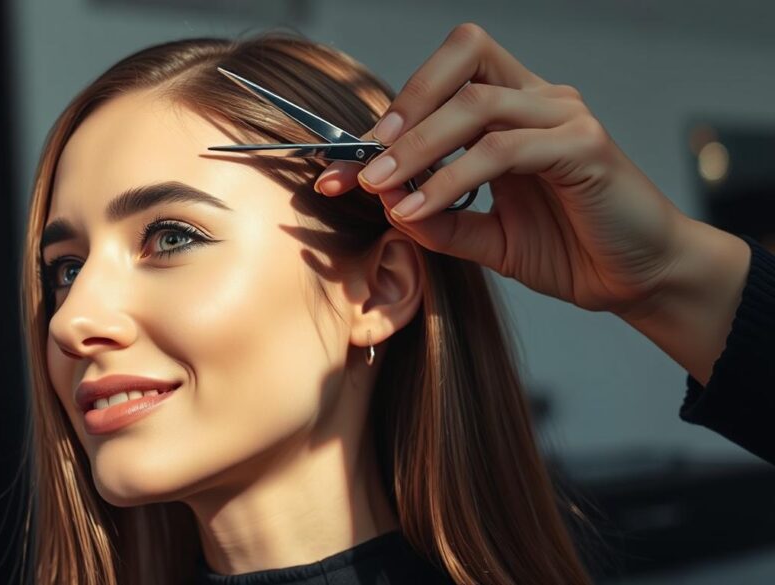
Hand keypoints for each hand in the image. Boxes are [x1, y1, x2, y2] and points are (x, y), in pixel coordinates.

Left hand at [315, 22, 692, 317]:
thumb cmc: (571, 250)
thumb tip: (386, 203)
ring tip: (380, 187)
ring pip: (476, 103)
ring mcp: (565, 116)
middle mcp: (540, 100)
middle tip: (361, 163)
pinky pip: (503, 149)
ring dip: (417, 146)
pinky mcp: (584, 146)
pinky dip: (452, 177)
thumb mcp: (487, 237)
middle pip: (463, 57)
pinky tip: (419, 210)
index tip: (342, 166)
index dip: (391, 113)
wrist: (639, 282)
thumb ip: (440, 219)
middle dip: (402, 108)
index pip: (446, 80)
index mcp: (515, 111)